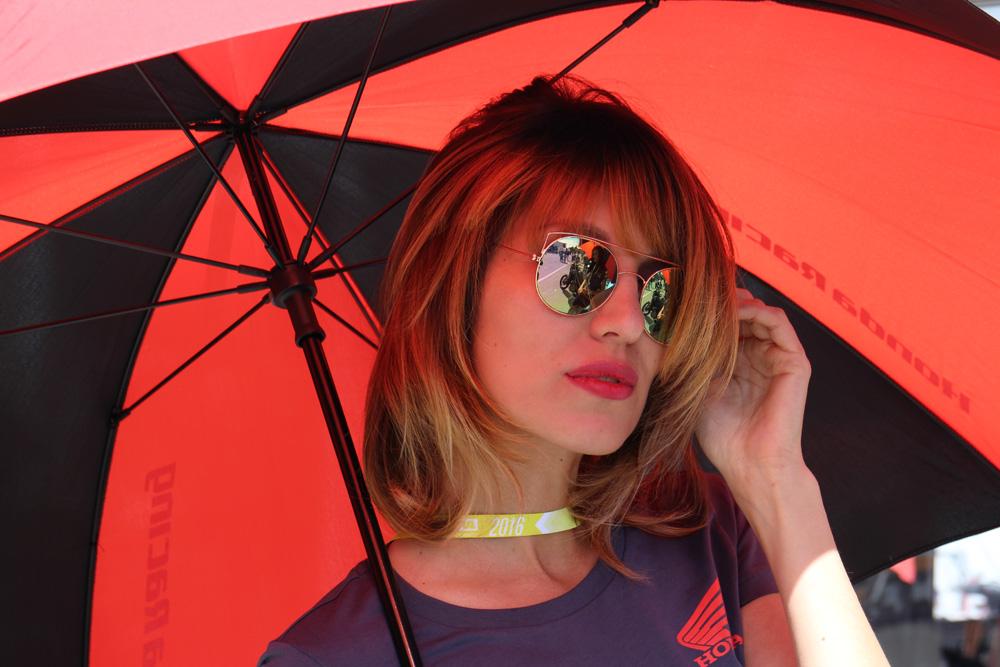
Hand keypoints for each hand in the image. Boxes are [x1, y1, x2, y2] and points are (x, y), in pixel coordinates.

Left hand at [695, 288, 812, 495]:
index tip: (682, 303)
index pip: (727, 324)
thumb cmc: (723, 435)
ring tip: (716, 302)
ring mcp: (778, 358)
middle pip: (744, 313)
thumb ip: (692, 359)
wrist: (750, 463)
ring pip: (761, 312)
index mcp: (739, 363)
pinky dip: (757, 310)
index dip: (708, 312)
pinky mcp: (795, 362)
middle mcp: (760, 357)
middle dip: (722, 302)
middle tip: (699, 295)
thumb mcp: (698, 388)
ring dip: (738, 302)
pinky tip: (736, 312)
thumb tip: (666, 329)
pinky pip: (778, 322)